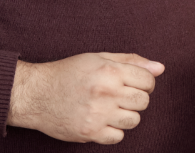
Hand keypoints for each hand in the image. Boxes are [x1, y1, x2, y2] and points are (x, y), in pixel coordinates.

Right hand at [7, 53, 163, 143]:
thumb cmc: (68, 73)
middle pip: (144, 101)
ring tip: (111, 108)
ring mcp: (98, 115)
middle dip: (136, 98)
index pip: (149, 81)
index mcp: (110, 72)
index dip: (145, 82)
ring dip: (126, 115)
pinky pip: (118, 137)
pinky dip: (114, 130)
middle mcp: (106, 93)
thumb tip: (160, 68)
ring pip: (134, 120)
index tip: (134, 83)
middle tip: (120, 95)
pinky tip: (102, 120)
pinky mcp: (89, 133)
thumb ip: (131, 61)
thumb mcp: (99, 58)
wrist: (35, 94)